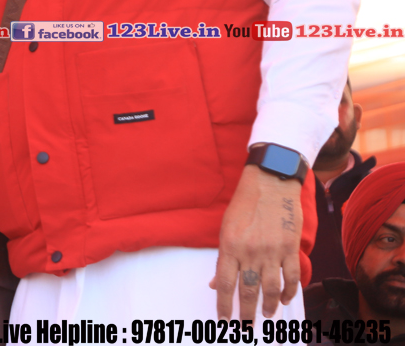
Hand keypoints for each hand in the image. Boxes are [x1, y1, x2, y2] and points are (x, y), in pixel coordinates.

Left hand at [210, 164, 302, 319]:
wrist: (270, 183)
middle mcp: (250, 251)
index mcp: (230, 246)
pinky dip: (290, 291)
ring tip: (267, 314)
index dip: (224, 305)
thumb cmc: (244, 204)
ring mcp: (272, 251)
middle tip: (245, 325)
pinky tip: (286, 299)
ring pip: (271, 288)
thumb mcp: (226, 228)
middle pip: (248, 290)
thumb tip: (216, 283)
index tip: (223, 320)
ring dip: (269, 305)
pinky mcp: (290, 248)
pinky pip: (292, 277)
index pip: (225, 284)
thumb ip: (223, 257)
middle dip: (246, 312)